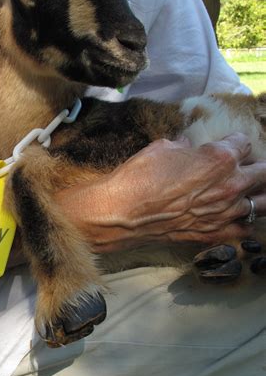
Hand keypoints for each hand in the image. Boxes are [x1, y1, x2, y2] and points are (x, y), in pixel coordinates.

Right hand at [56, 133, 265, 252]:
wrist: (123, 213)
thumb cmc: (140, 176)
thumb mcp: (162, 148)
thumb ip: (185, 147)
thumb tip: (188, 148)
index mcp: (220, 158)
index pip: (245, 143)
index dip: (235, 142)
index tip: (228, 144)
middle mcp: (230, 185)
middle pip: (263, 172)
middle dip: (256, 167)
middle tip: (246, 167)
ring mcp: (225, 212)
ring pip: (263, 204)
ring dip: (258, 195)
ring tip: (250, 193)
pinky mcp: (215, 233)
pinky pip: (245, 229)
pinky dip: (244, 222)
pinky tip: (237, 217)